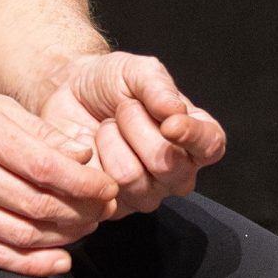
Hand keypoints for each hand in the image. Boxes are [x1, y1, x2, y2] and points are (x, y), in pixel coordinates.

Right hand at [0, 71, 120, 275]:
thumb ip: (36, 130)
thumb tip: (82, 153)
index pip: (46, 168)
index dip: (86, 183)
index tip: (108, 186)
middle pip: (37, 204)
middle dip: (81, 211)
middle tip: (105, 209)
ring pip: (19, 233)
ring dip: (63, 237)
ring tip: (86, 227)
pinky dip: (29, 263)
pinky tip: (58, 260)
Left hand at [33, 51, 226, 216]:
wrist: (66, 93)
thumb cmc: (110, 83)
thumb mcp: (136, 71)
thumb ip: (159, 86)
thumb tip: (176, 111)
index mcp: (194, 135)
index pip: (211, 145)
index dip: (194, 137)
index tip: (170, 123)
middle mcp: (177, 171)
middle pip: (168, 165)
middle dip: (137, 127)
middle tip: (123, 109)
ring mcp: (146, 193)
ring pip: (132, 178)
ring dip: (111, 141)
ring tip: (107, 127)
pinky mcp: (113, 207)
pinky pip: (102, 189)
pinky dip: (90, 159)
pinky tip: (90, 147)